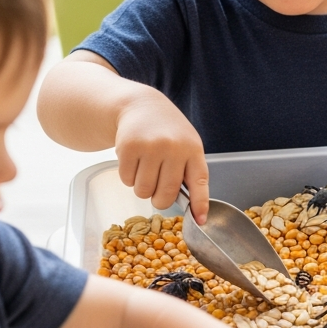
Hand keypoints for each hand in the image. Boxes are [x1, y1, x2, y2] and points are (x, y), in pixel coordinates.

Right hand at [113, 91, 208, 223]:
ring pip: (143, 191)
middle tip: (157, 190)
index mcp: (193, 150)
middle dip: (160, 200)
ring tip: (146, 169)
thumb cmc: (169, 132)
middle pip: (165, 194)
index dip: (199, 204)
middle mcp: (173, 148)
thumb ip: (189, 172)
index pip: (199, 182)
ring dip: (142, 188)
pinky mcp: (128, 148)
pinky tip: (134, 161)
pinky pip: (126, 181)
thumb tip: (192, 208)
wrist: (142, 106)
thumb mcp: (187, 145)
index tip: (200, 221)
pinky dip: (128, 177)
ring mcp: (150, 147)